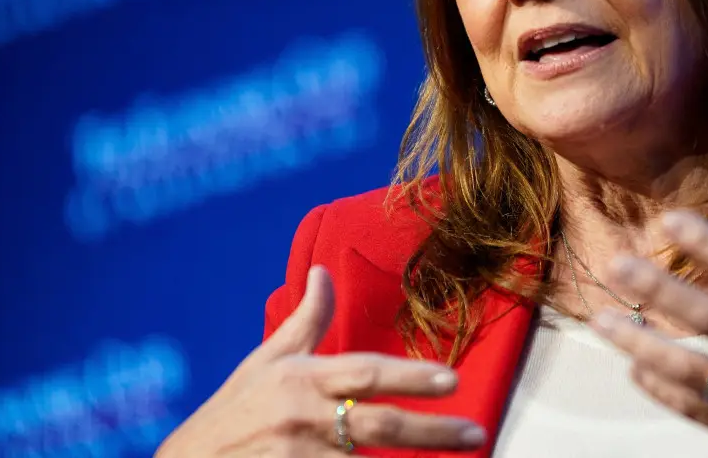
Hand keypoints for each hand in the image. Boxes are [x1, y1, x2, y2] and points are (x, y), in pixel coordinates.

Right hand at [156, 266, 486, 455]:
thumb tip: (325, 272)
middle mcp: (304, 420)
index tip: (450, 379)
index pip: (364, 373)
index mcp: (301, 381)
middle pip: (379, 424)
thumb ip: (306, 321)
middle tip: (475, 434)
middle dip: (432, 431)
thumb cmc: (231, 413)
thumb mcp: (264, 362)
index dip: (409, 375)